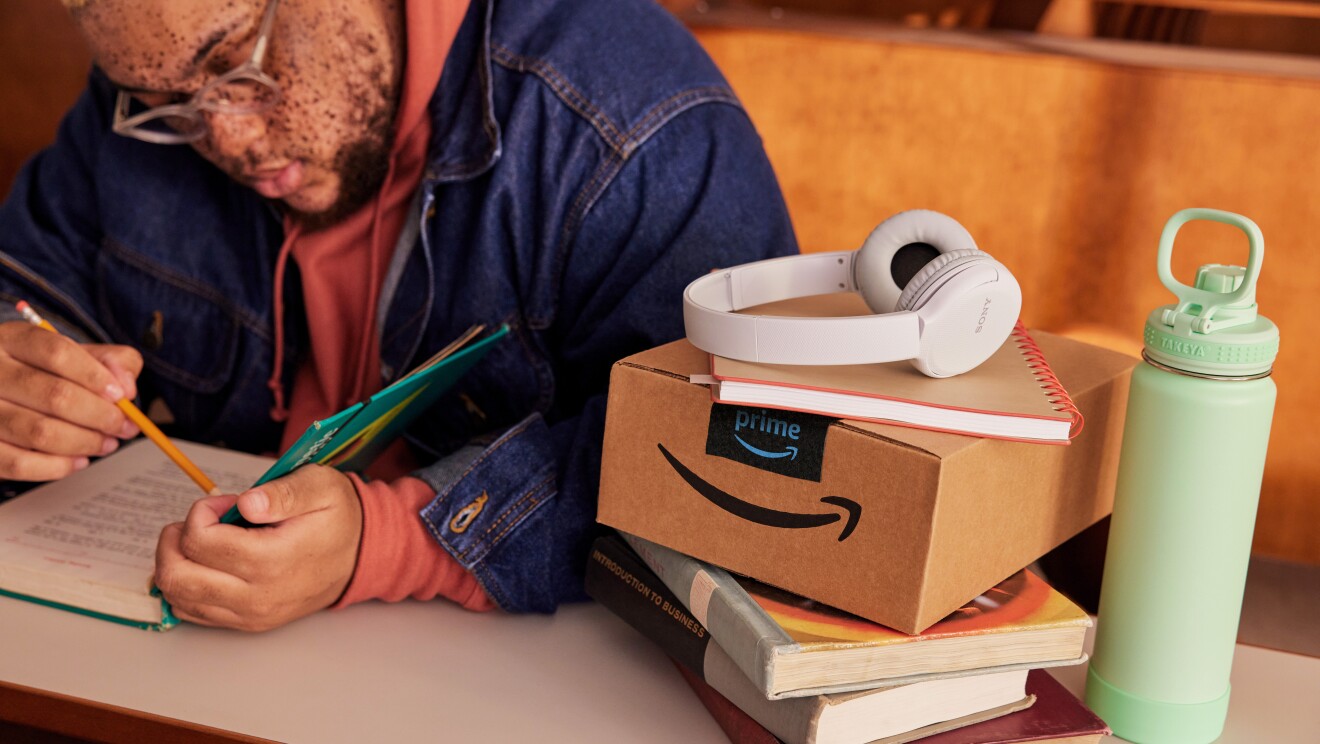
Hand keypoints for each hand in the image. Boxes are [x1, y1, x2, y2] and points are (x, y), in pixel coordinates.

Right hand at [0, 321, 141, 480]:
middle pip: (55, 395)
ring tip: (106, 443)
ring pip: (40, 432)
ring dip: (85, 443)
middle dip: (101, 416)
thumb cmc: (42, 374)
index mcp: (13, 340)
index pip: (58, 353)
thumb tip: (126, 386)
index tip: (121, 396)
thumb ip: (110, 361)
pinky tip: (79, 460)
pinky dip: (57, 467)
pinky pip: (19, 463)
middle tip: (124, 427)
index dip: (96, 376)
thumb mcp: (74, 355)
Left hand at [154, 464, 363, 631]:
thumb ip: (284, 492)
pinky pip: (192, 612)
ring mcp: (250, 614)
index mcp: (273, 560)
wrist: (361, 556)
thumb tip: (247, 502)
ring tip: (200, 541)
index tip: (225, 502)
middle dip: (173, 541)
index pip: (200, 541)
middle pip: (177, 576)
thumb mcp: (321, 488)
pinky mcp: (247, 623)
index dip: (201, 512)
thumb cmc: (338, 518)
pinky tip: (204, 564)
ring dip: (175, 563)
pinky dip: (185, 586)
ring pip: (178, 597)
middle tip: (196, 522)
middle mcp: (257, 596)